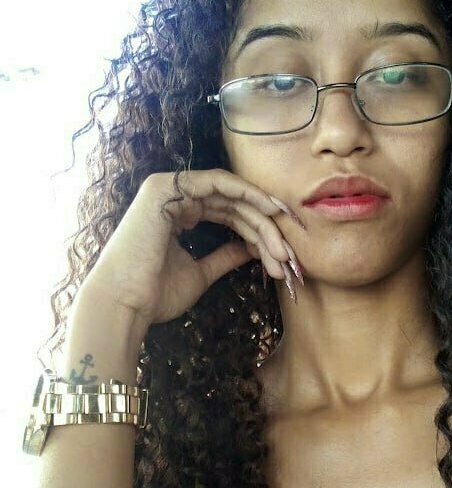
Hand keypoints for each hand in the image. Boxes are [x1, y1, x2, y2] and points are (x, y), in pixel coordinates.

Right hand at [82, 168, 304, 330]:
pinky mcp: (165, 187)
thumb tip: (253, 249)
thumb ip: (225, 256)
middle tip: (288, 257)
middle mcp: (173, 197)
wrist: (125, 305)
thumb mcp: (201, 274)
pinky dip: (246, 193)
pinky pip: (217, 182)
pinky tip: (269, 211)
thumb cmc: (155, 295)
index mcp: (178, 214)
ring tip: (283, 249)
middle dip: (266, 231)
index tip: (285, 255)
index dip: (260, 231)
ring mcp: (168, 189)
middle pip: (234, 206)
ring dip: (261, 220)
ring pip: (231, 196)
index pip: (229, 215)